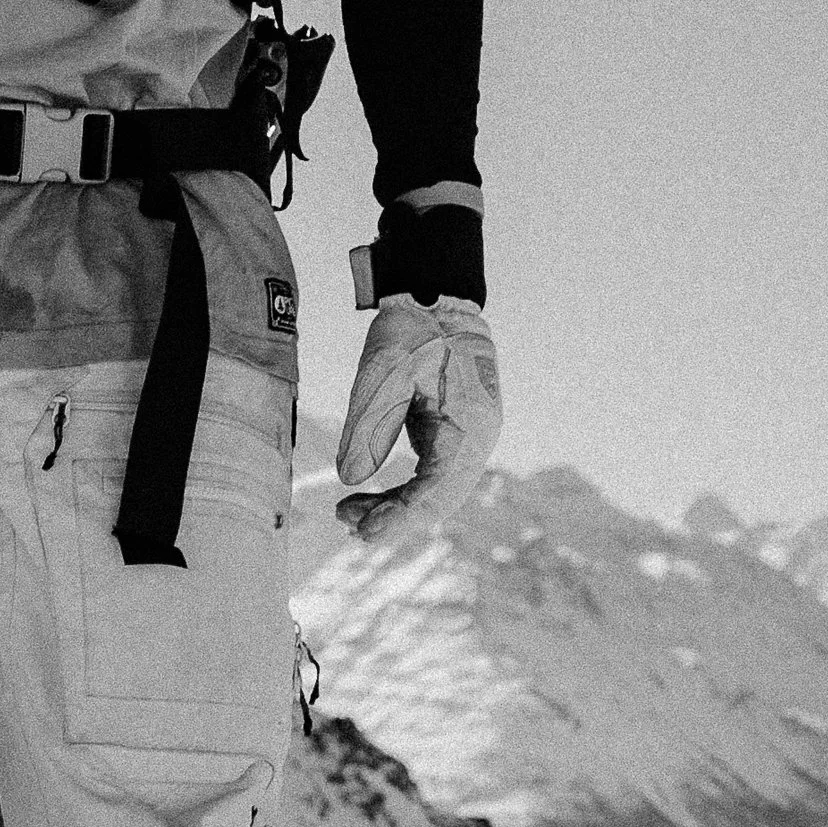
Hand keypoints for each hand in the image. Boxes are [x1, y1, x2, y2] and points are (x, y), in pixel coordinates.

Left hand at [335, 295, 501, 538]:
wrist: (433, 294)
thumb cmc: (413, 328)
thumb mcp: (383, 373)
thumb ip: (368, 427)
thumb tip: (350, 478)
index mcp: (472, 425)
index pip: (438, 489)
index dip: (401, 516)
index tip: (365, 532)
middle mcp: (477, 438)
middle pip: (439, 498)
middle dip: (395, 516)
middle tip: (350, 526)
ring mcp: (468, 436)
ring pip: (435, 490)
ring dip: (396, 505)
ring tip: (350, 513)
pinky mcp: (452, 431)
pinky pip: (430, 473)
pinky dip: (402, 487)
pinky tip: (369, 495)